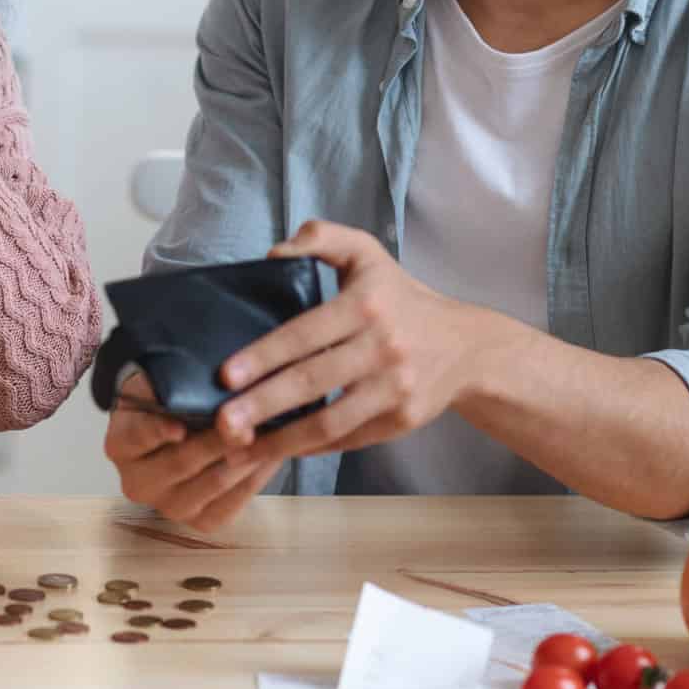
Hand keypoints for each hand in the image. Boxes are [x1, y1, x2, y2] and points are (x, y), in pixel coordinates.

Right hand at [103, 372, 283, 531]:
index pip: (138, 437)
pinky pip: (232, 503)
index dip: (158, 432)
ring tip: (273, 434)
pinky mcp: (200, 522)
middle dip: (218, 442)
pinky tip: (274, 455)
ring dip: (246, 458)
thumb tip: (201, 387)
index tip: (180, 426)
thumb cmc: (169, 399)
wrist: (176, 429)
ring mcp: (168, 506)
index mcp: (120, 445)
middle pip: (181, 462)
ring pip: (213, 483)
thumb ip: (172, 384)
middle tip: (247, 425)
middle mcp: (137, 482)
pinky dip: (256, 478)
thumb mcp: (160, 382)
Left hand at [212, 220, 493, 463]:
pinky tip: (277, 451)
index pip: (305, 333)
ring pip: (330, 422)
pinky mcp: (400, 420)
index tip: (225, 375)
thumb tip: (272, 253)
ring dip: (281, 440)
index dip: (263, 356)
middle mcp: (382, 347)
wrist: (467, 347)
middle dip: (262, 404)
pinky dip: (311, 448)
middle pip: (312, 381)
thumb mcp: (367, 254)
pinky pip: (348, 439)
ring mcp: (393, 389)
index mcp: (366, 304)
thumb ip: (321, 238)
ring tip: (239, 450)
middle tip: (222, 422)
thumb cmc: (400, 297)